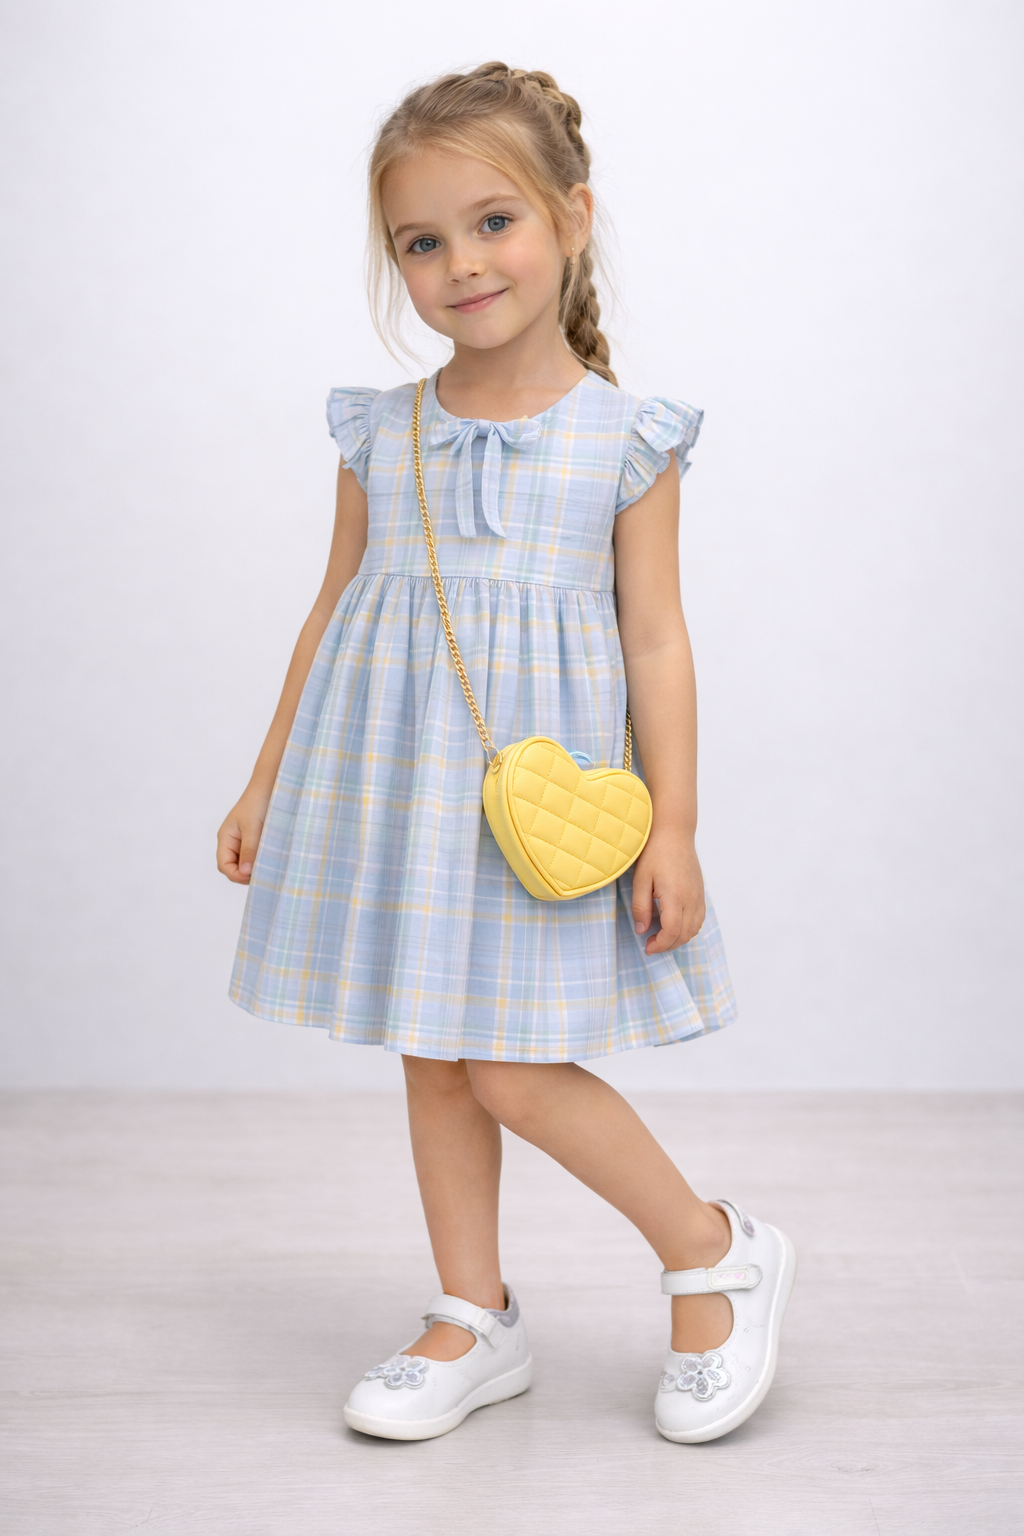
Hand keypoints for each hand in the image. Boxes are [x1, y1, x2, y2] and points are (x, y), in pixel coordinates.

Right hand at [217, 790, 269, 884]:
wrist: (270, 786)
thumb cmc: (258, 802)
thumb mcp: (252, 828)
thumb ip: (249, 850)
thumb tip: (245, 872)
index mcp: (225, 838)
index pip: (224, 865)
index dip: (237, 875)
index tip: (254, 875)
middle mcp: (232, 842)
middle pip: (233, 868)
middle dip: (247, 873)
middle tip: (265, 873)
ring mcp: (244, 841)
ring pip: (245, 863)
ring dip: (256, 867)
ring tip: (270, 866)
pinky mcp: (256, 840)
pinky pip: (255, 856)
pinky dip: (262, 860)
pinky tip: (273, 859)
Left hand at [630, 827, 705, 954]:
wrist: (674, 832)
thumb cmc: (654, 852)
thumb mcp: (640, 879)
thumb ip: (640, 907)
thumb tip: (641, 930)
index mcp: (675, 896)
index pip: (672, 932)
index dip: (660, 944)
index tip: (647, 947)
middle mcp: (691, 899)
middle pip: (685, 935)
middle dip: (668, 945)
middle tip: (650, 944)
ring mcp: (698, 896)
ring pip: (694, 929)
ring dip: (678, 938)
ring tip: (660, 936)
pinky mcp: (700, 892)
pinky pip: (699, 919)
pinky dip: (688, 928)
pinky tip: (673, 924)